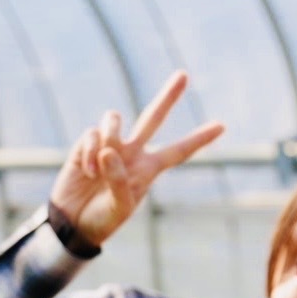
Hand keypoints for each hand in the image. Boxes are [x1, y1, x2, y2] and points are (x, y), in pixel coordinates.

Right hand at [51, 70, 224, 248]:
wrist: (74, 222)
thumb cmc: (103, 219)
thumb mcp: (120, 207)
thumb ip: (119, 181)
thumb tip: (109, 150)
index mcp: (149, 170)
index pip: (179, 152)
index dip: (198, 139)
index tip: (222, 126)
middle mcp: (133, 152)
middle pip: (153, 118)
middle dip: (168, 97)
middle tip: (184, 74)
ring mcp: (110, 145)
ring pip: (114, 118)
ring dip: (109, 136)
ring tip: (98, 167)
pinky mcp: (86, 144)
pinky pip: (92, 133)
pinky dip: (88, 151)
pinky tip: (86, 171)